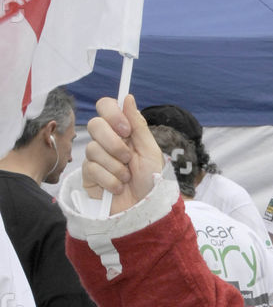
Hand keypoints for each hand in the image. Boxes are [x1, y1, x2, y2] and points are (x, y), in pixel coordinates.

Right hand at [83, 94, 164, 214]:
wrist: (145, 209)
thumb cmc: (151, 181)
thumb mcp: (150, 152)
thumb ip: (138, 125)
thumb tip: (127, 96)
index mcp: (122, 132)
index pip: (105, 106)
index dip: (112, 114)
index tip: (126, 129)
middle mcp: (106, 141)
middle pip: (94, 125)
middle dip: (114, 143)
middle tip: (128, 158)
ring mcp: (96, 158)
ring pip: (93, 149)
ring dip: (115, 167)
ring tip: (127, 178)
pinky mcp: (88, 175)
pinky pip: (91, 169)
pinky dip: (109, 180)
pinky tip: (118, 188)